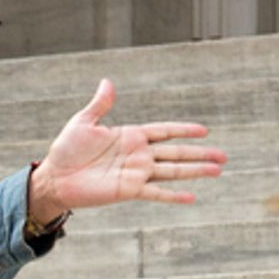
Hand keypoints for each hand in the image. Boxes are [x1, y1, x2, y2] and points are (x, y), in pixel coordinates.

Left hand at [30, 78, 226, 222]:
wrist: (55, 177)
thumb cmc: (66, 149)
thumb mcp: (83, 122)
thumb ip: (100, 104)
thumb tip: (108, 82)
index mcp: (130, 136)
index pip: (163, 131)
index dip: (183, 130)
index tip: (204, 131)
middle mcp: (138, 155)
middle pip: (175, 152)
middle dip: (200, 153)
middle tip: (224, 156)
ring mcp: (136, 173)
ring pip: (172, 171)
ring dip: (195, 171)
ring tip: (218, 171)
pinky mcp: (129, 190)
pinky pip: (155, 193)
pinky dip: (173, 195)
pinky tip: (192, 196)